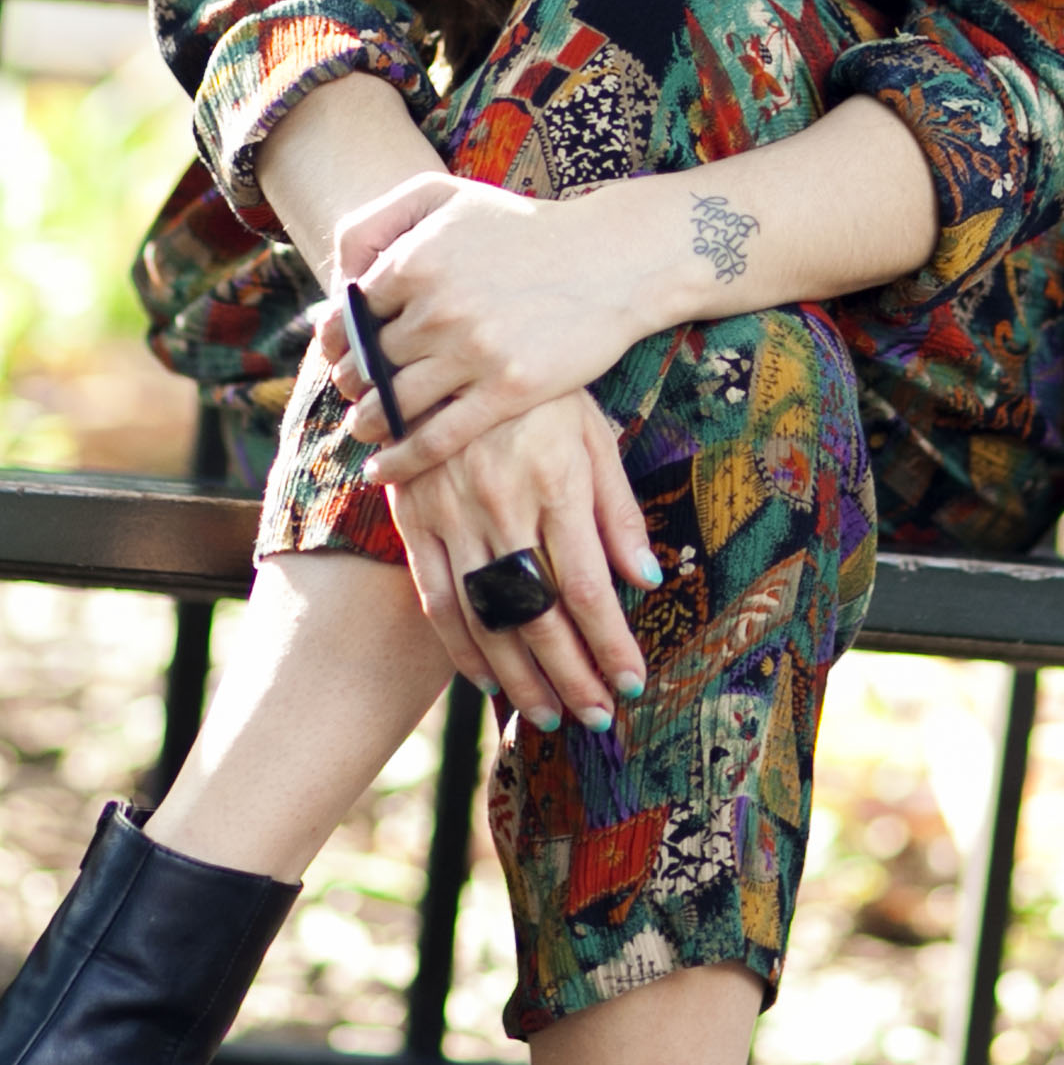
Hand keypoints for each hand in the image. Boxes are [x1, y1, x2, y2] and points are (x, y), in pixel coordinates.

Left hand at [322, 172, 651, 480]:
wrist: (611, 258)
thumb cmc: (523, 227)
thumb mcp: (445, 196)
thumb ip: (378, 222)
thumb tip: (338, 281)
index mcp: (415, 260)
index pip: (349, 317)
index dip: (337, 343)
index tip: (340, 357)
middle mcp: (438, 308)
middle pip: (367, 365)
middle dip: (352, 385)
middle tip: (355, 396)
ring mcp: (474, 352)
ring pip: (393, 406)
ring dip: (369, 424)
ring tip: (366, 430)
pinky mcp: (509, 390)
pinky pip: (438, 438)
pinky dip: (402, 460)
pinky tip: (382, 470)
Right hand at [385, 386, 656, 733]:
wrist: (450, 347)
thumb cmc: (540, 395)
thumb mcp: (593, 435)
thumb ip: (617, 510)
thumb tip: (649, 578)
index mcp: (556, 483)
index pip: (586, 586)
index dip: (610, 642)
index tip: (631, 681)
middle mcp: (502, 506)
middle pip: (538, 615)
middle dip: (571, 676)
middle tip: (595, 717)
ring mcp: (452, 515)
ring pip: (486, 618)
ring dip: (518, 679)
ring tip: (548, 717)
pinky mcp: (414, 519)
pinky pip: (436, 598)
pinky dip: (459, 648)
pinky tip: (485, 682)